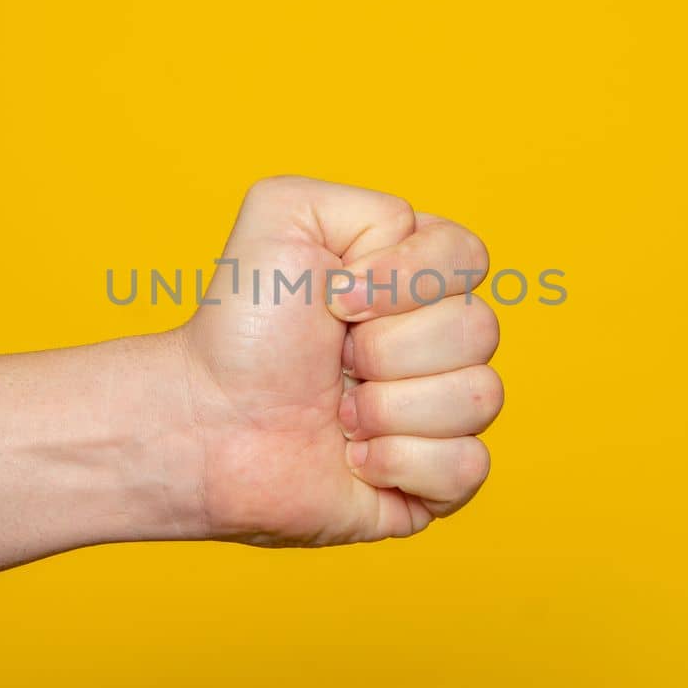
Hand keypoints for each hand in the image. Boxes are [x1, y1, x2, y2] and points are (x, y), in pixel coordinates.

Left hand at [178, 177, 502, 545]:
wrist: (207, 423)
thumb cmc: (243, 327)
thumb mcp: (285, 214)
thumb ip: (368, 204)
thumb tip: (422, 258)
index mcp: (417, 278)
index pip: (469, 258)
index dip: (404, 279)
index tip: (335, 297)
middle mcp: (438, 343)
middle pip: (479, 330)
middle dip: (387, 349)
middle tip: (333, 362)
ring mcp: (441, 414)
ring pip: (480, 398)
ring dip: (390, 408)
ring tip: (339, 415)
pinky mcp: (434, 483)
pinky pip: (470, 466)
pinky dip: (403, 462)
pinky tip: (355, 462)